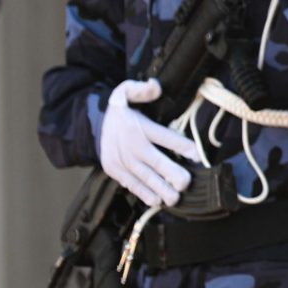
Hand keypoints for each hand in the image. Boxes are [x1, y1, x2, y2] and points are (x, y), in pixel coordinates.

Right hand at [96, 78, 199, 208]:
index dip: (181, 145)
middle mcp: (130, 145)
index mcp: (137, 127)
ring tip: (175, 197)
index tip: (196, 154)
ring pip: (144, 177)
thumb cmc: (119, 112)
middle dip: (171, 173)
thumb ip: (141, 89)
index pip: (163, 136)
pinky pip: (131, 185)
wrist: (91, 127)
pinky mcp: (115, 171)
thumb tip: (156, 87)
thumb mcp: (125, 92)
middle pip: (154, 161)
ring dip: (160, 189)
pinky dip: (144, 194)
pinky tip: (157, 201)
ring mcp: (122, 161)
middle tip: (186, 182)